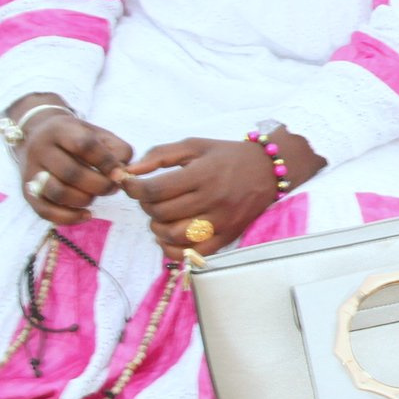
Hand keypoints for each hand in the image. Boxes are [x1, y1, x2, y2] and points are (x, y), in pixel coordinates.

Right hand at [14, 111, 131, 226]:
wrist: (38, 136)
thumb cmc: (77, 138)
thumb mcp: (99, 134)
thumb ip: (118, 150)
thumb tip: (125, 172)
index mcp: (60, 130)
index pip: (84, 145)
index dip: (106, 161)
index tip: (120, 173)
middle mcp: (40, 150)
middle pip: (71, 173)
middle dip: (99, 185)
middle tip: (113, 188)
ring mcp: (31, 172)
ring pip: (58, 193)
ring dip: (85, 200)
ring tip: (97, 196)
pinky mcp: (27, 192)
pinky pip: (45, 211)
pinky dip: (68, 217)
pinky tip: (87, 215)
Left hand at [122, 136, 298, 257]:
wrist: (269, 170)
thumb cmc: (228, 156)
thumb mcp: (195, 145)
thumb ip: (159, 155)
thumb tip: (128, 171)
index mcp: (203, 174)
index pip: (155, 190)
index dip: (134, 189)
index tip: (131, 184)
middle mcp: (213, 199)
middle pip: (161, 213)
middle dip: (146, 206)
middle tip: (152, 197)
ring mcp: (221, 221)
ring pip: (173, 235)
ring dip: (158, 226)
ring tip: (162, 215)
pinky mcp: (227, 236)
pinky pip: (192, 253)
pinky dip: (173, 249)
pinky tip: (170, 236)